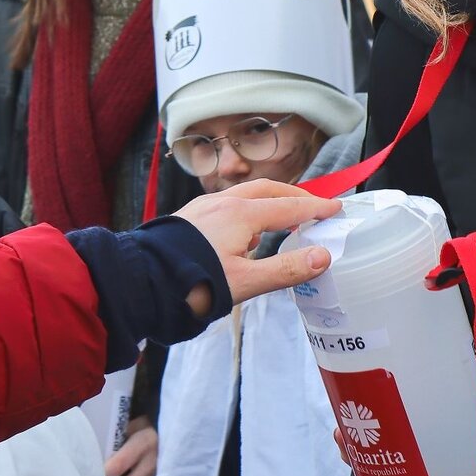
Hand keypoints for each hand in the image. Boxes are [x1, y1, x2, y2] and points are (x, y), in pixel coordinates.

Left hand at [173, 179, 340, 314]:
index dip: (315, 209)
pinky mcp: (189, 217)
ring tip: (284, 220)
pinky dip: (248, 209)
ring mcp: (202, 208)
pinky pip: (227, 204)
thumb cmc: (193, 285)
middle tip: (315, 208)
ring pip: (244, 195)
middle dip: (294, 197)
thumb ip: (286, 269)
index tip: (336, 209)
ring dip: (270, 201)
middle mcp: (221, 203)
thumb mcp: (245, 283)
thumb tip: (323, 256)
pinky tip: (247, 233)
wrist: (139, 284)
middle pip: (267, 190)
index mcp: (240, 214)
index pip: (288, 207)